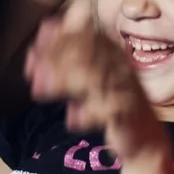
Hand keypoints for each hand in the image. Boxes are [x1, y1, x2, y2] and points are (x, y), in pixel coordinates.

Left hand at [24, 0, 167, 160]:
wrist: (142, 138)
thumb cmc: (109, 103)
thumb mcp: (87, 78)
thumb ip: (64, 59)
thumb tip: (36, 42)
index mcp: (110, 54)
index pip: (84, 35)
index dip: (56, 40)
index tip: (31, 52)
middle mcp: (119, 67)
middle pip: (88, 53)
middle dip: (55, 58)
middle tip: (31, 72)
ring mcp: (125, 91)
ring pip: (95, 78)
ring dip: (63, 82)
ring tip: (39, 90)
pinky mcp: (127, 117)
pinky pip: (106, 111)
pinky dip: (86, 115)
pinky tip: (71, 120)